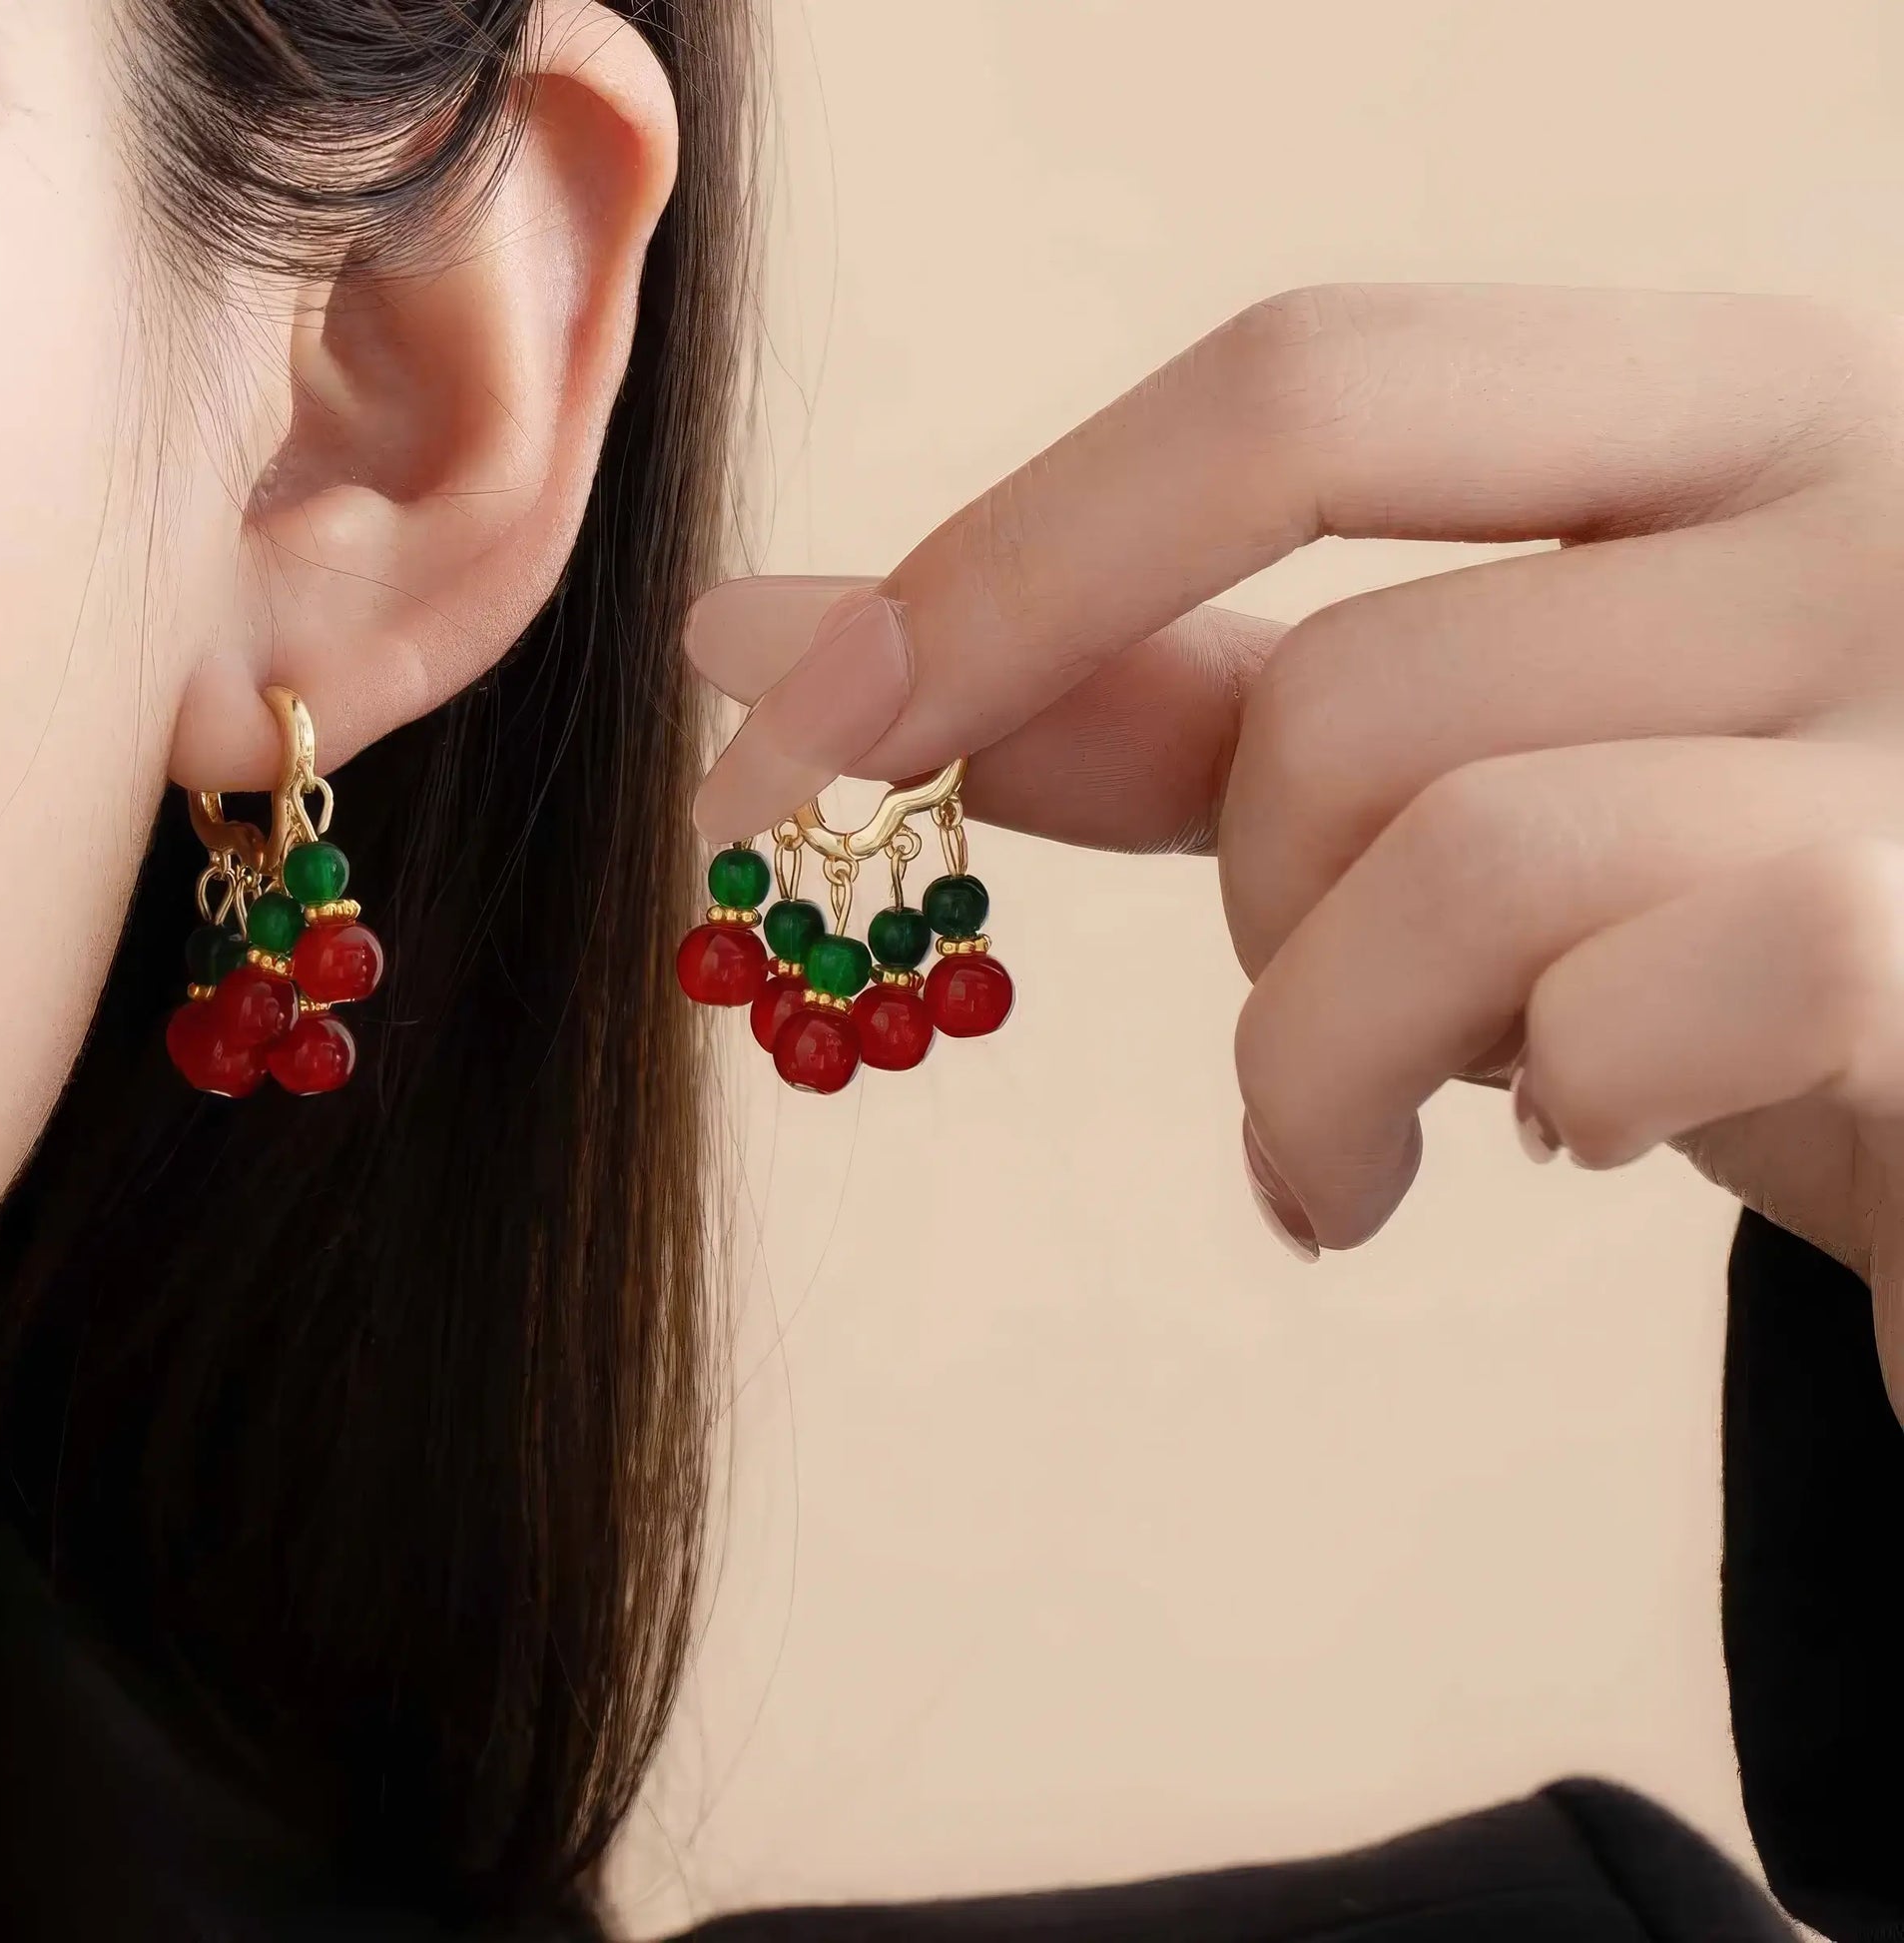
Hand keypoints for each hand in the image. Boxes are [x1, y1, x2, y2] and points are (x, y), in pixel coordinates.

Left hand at [685, 283, 1903, 1414]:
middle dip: (1253, 918)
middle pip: (1344, 694)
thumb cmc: (1694, 923)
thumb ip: (1168, 693)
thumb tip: (779, 644)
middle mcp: (1866, 504)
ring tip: (1368, 1145)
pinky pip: (1613, 1003)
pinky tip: (1574, 1136)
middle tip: (1319, 1030)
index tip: (783, 731)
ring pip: (1443, 857)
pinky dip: (1526, 1111)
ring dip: (1323, 1064)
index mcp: (1721, 408)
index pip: (1301, 390)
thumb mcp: (1449, 766)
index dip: (1006, 572)